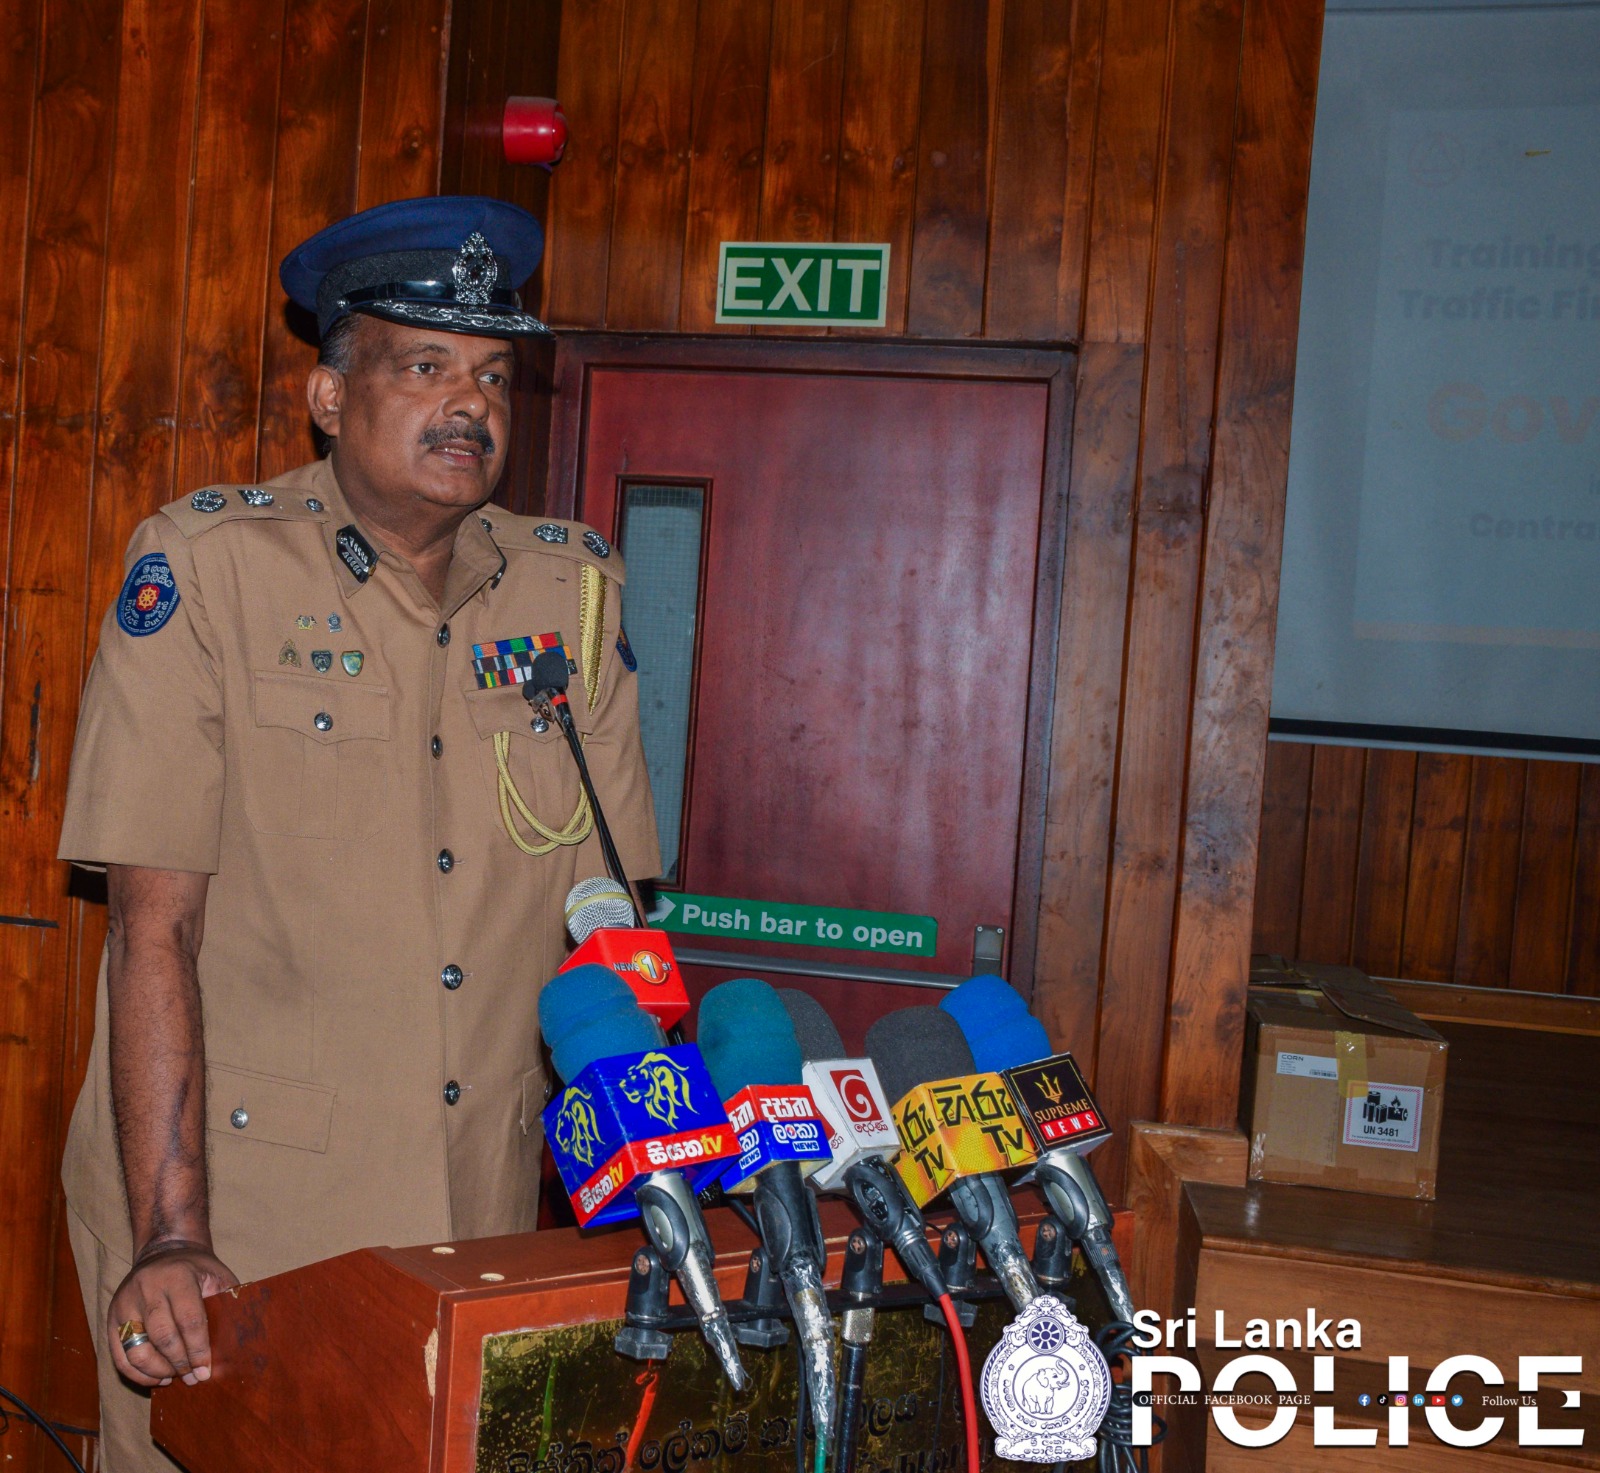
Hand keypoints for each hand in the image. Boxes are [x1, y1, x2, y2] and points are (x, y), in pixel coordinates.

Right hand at [107, 1243, 239, 1386]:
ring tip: (174, 1377)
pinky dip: (137, 1373)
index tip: (205, 1371)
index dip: (199, 1349)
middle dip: (179, 1363)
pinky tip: (156, 1378)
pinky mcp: (111, 1318)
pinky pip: (119, 1356)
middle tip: (192, 1378)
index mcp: (178, 1275)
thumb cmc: (196, 1270)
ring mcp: (124, 1303)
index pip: (189, 1319)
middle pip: (163, 1337)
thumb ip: (227, 1302)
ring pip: (136, 1351)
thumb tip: (237, 1342)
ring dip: (157, 1371)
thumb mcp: (217, 1276)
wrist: (163, 1251)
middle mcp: (147, 1288)